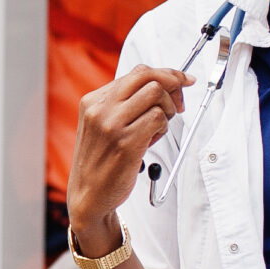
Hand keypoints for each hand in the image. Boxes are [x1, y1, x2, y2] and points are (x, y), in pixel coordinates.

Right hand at [66, 64, 190, 250]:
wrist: (88, 195)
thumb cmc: (100, 161)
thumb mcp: (102, 125)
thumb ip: (124, 104)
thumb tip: (160, 85)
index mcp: (93, 101)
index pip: (137, 72)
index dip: (166, 74)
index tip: (182, 80)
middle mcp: (100, 109)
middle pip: (149, 77)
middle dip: (173, 85)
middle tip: (179, 103)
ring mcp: (111, 125)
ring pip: (156, 94)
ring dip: (167, 110)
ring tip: (158, 127)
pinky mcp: (125, 143)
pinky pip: (157, 119)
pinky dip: (163, 127)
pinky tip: (153, 139)